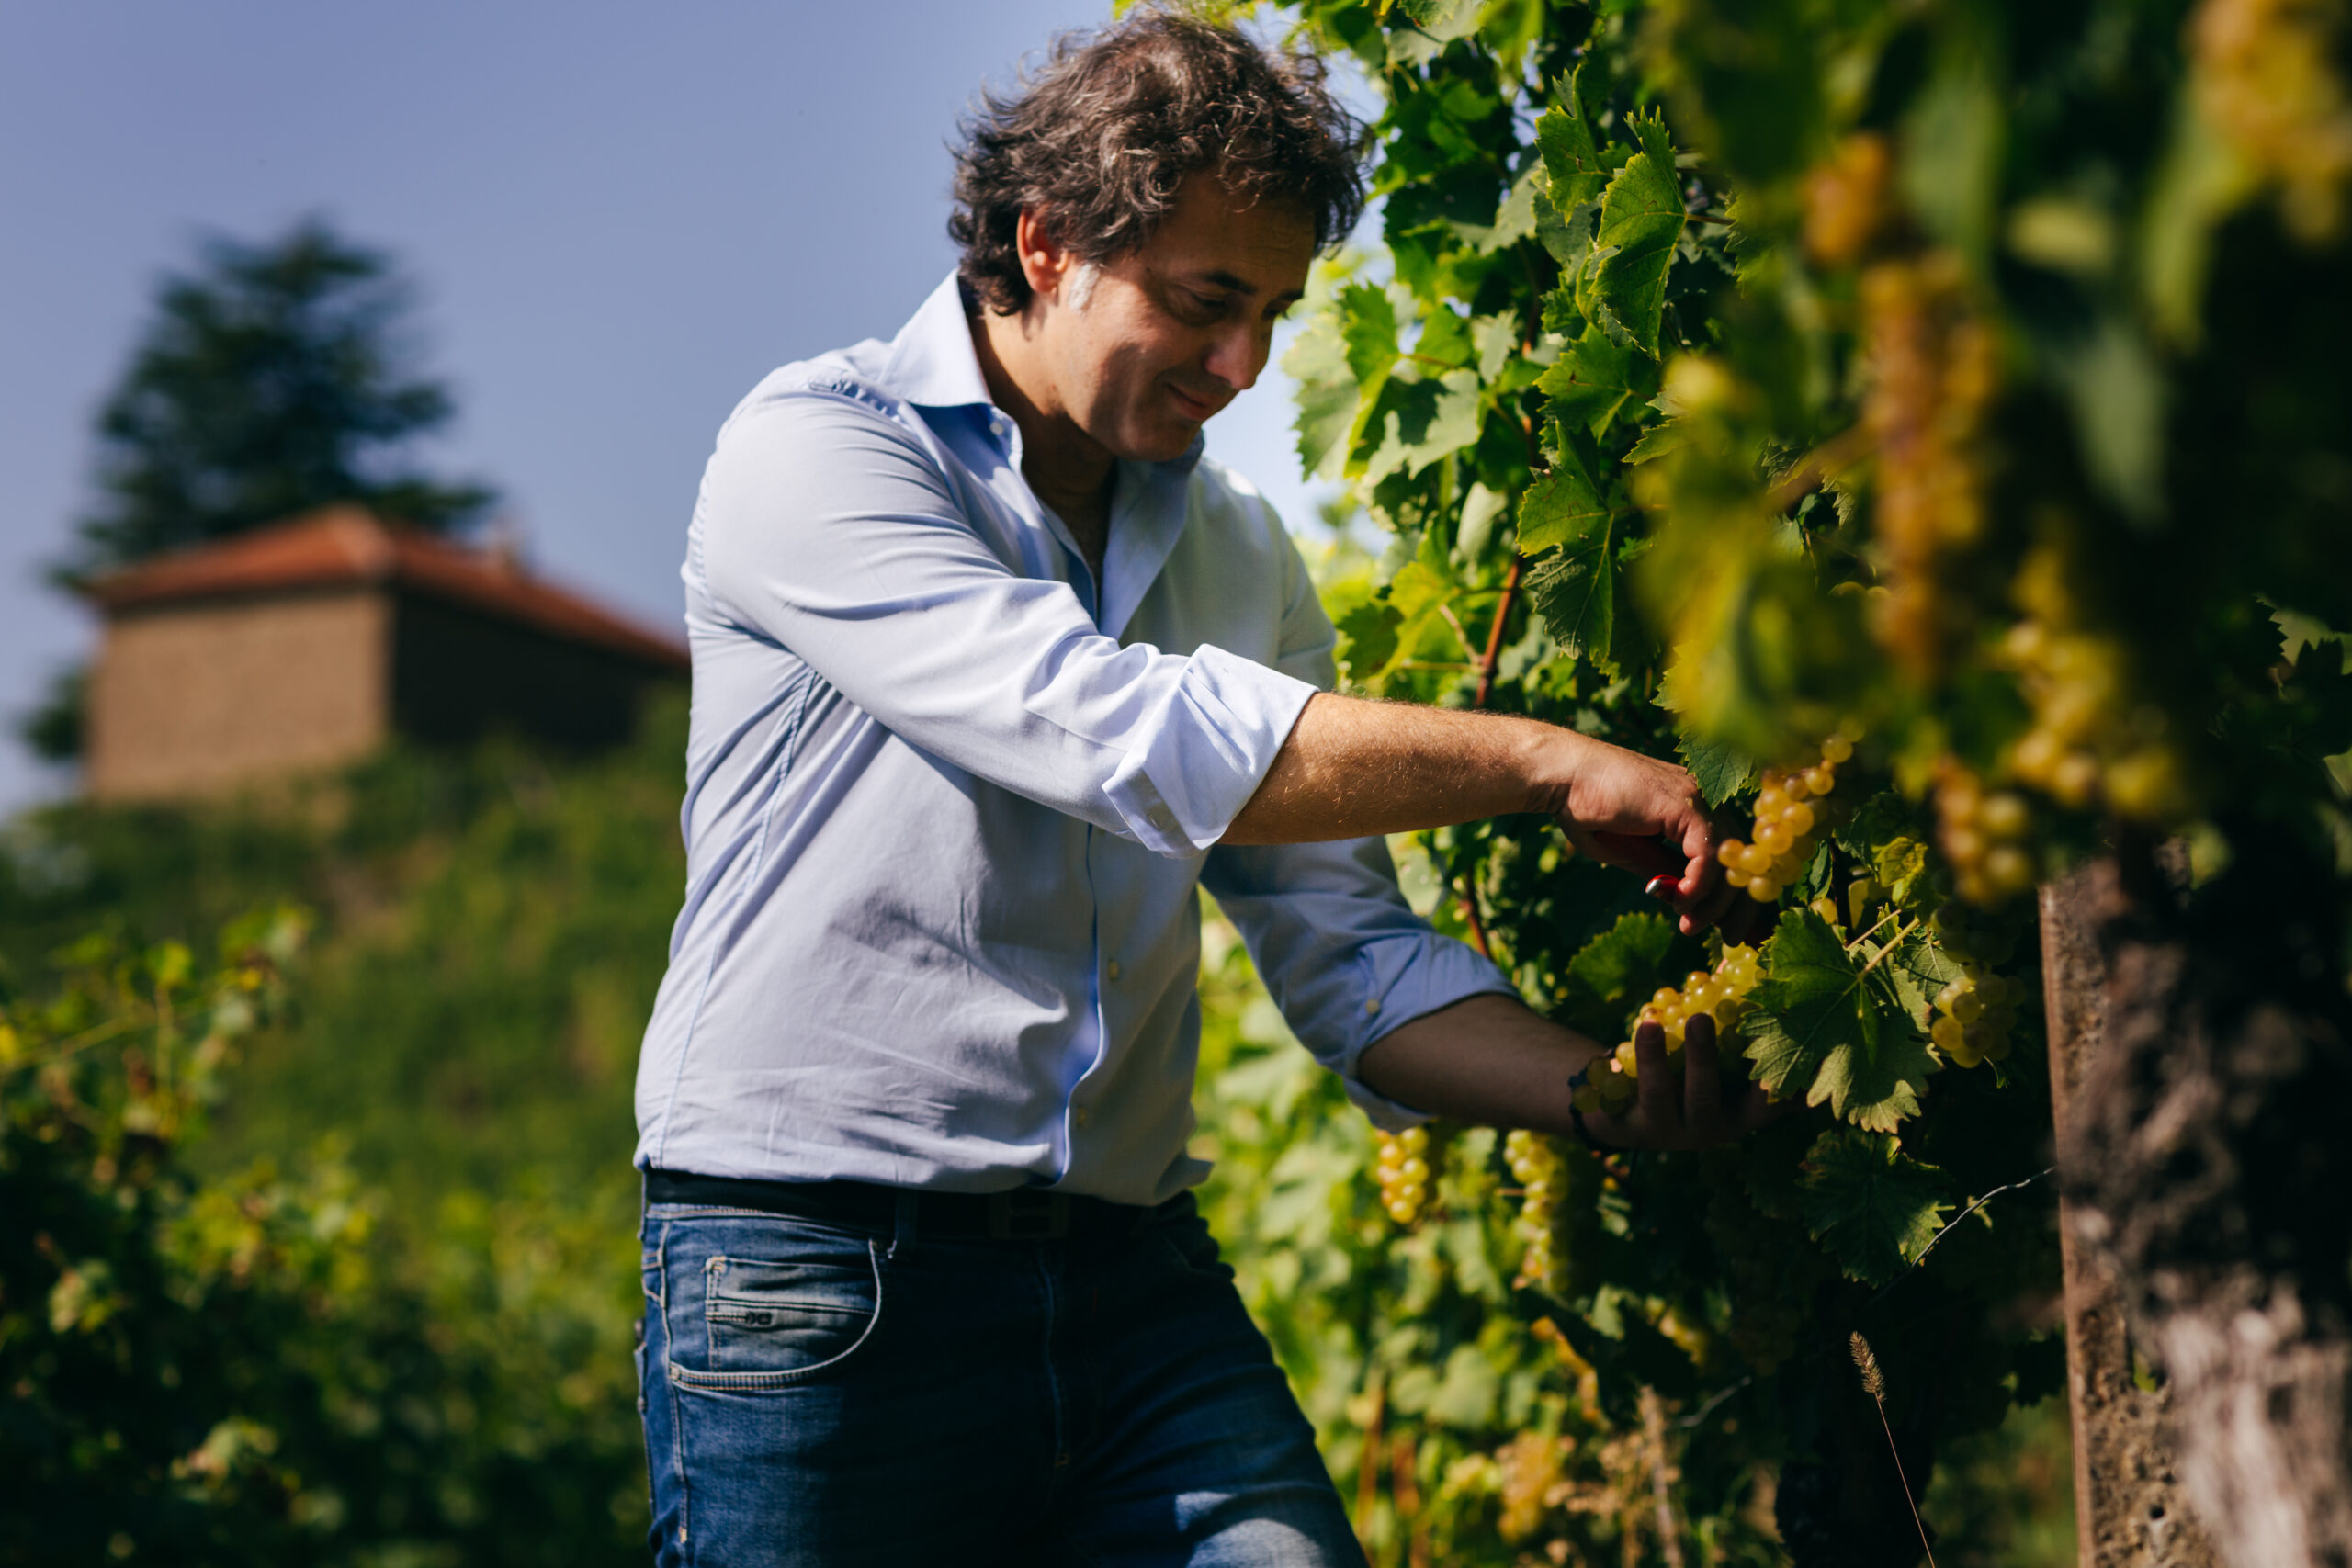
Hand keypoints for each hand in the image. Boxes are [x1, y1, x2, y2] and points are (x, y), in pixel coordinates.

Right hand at [1547, 734, 1737, 936]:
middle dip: (1740, 907)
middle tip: (1731, 940)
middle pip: (1744, 860)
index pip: (1737, 858)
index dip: (1740, 898)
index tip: (1732, 932)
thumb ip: (1665, 871)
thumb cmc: (1589, 811)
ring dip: (1714, 902)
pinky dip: (1699, 884)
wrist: (1564, 778)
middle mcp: (1707, 802)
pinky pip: (1709, 854)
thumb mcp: (1634, 853)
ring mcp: (1700, 800)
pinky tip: (1681, 901)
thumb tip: (1690, 901)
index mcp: (1697, 811)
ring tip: (1689, 925)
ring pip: (1731, 861)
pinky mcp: (1686, 804)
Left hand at [1580, 1014, 1779, 1150]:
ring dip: (1654, 1057)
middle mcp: (1708, 1127)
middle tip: (1700, 1019)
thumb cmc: (1694, 1063)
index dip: (1783, 1090)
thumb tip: (1766, 963)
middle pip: (1705, 1097)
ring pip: (1659, 1094)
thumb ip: (1742, 1020)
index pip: (1768, 1106)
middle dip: (1702, 1059)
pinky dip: (1627, 1058)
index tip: (1785, 1061)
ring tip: (1652, 1022)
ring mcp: (1666, 1129)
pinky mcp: (1628, 1125)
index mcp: (1739, 1111)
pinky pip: (1622, 1092)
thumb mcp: (1722, 1047)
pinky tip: (1636, 1027)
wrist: (1630, 1101)